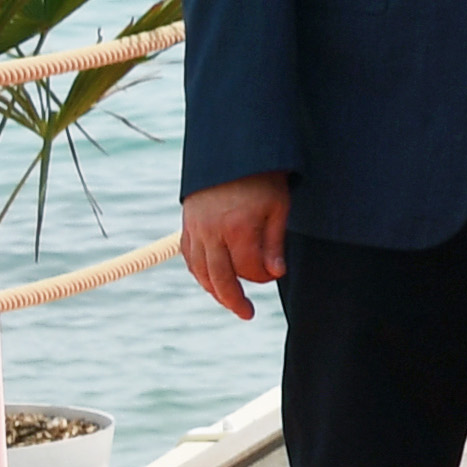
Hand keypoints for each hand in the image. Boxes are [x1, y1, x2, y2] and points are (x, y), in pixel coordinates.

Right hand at [178, 173, 291, 317]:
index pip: (248, 269)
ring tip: (231, 302)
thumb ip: (275, 243)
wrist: (232, 151)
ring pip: (200, 271)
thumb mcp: (279, 206)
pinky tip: (212, 281)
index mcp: (237, 227)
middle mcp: (211, 232)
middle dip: (234, 299)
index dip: (263, 277)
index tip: (275, 274)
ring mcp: (195, 229)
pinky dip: (199, 273)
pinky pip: (189, 257)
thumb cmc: (263, 178)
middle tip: (248, 314)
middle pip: (219, 278)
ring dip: (214, 290)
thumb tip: (276, 274)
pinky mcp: (186, 225)